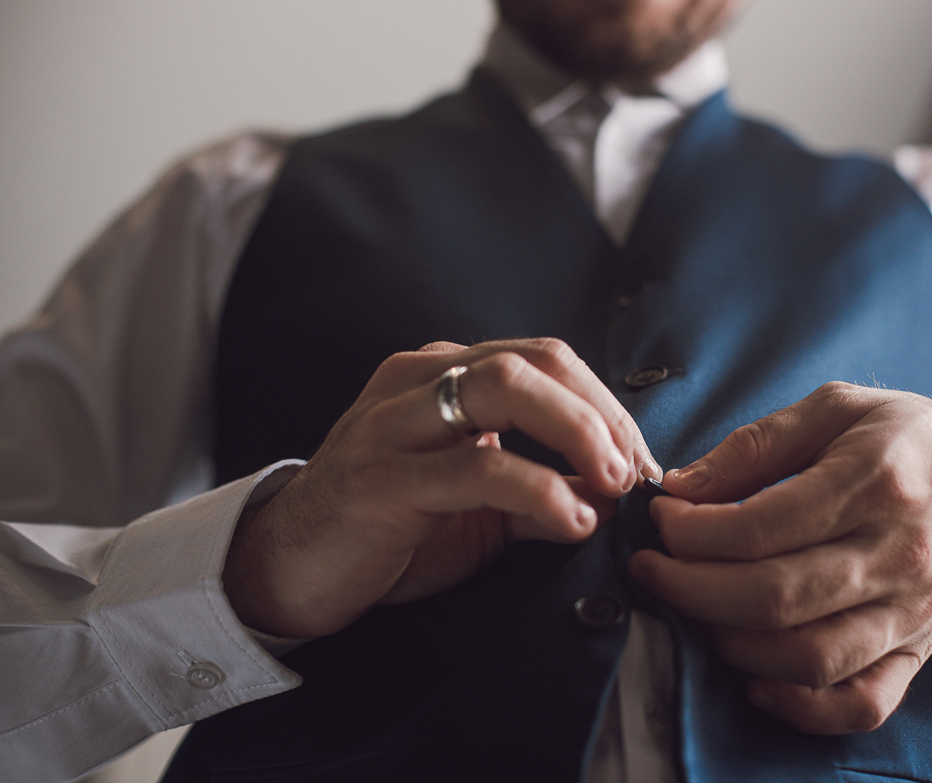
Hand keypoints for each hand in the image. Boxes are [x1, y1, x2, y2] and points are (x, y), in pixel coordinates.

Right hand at [222, 338, 660, 638]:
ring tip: (613, 483)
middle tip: (635, 471)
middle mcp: (419, 381)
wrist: (289, 569)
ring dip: (578, 433)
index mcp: (443, 374)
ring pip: (505, 389)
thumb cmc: (388, 529)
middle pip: (535, 361)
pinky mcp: (383, 478)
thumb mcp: (480, 507)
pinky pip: (476, 467)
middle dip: (601, 413)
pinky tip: (571, 519)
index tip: (642, 461)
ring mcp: (396, 424)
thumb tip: (616, 494)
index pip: (546, 360)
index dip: (607, 406)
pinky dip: (539, 489)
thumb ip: (543, 492)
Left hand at [628, 382, 931, 733]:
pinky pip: (860, 703)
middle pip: (774, 597)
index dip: (692, 533)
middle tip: (652, 570)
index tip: (660, 521)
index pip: (761, 527)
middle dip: (690, 590)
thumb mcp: (839, 409)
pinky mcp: (918, 653)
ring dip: (732, 645)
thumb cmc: (914, 442)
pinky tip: (756, 681)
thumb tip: (682, 486)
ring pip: (809, 657)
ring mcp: (911, 612)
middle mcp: (897, 553)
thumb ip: (756, 444)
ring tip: (695, 611)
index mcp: (875, 480)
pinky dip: (801, 707)